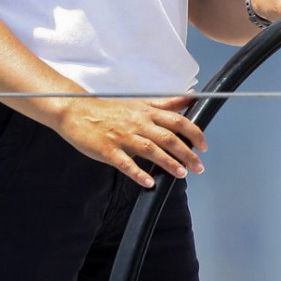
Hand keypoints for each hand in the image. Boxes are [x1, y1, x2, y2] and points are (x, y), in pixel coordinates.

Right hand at [54, 95, 206, 187]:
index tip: (204, 146)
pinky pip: (125, 163)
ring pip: (150, 149)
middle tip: (198, 167)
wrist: (77, 111)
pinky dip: (138, 173)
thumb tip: (191, 97)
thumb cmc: (111, 109)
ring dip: (168, 162)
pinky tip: (149, 182)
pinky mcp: (107, 149)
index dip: (194, 133)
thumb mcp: (140, 102)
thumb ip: (166, 103)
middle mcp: (137, 122)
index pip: (177, 120)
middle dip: (187, 152)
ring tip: (181, 174)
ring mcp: (122, 136)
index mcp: (146, 111)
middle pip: (167, 137)